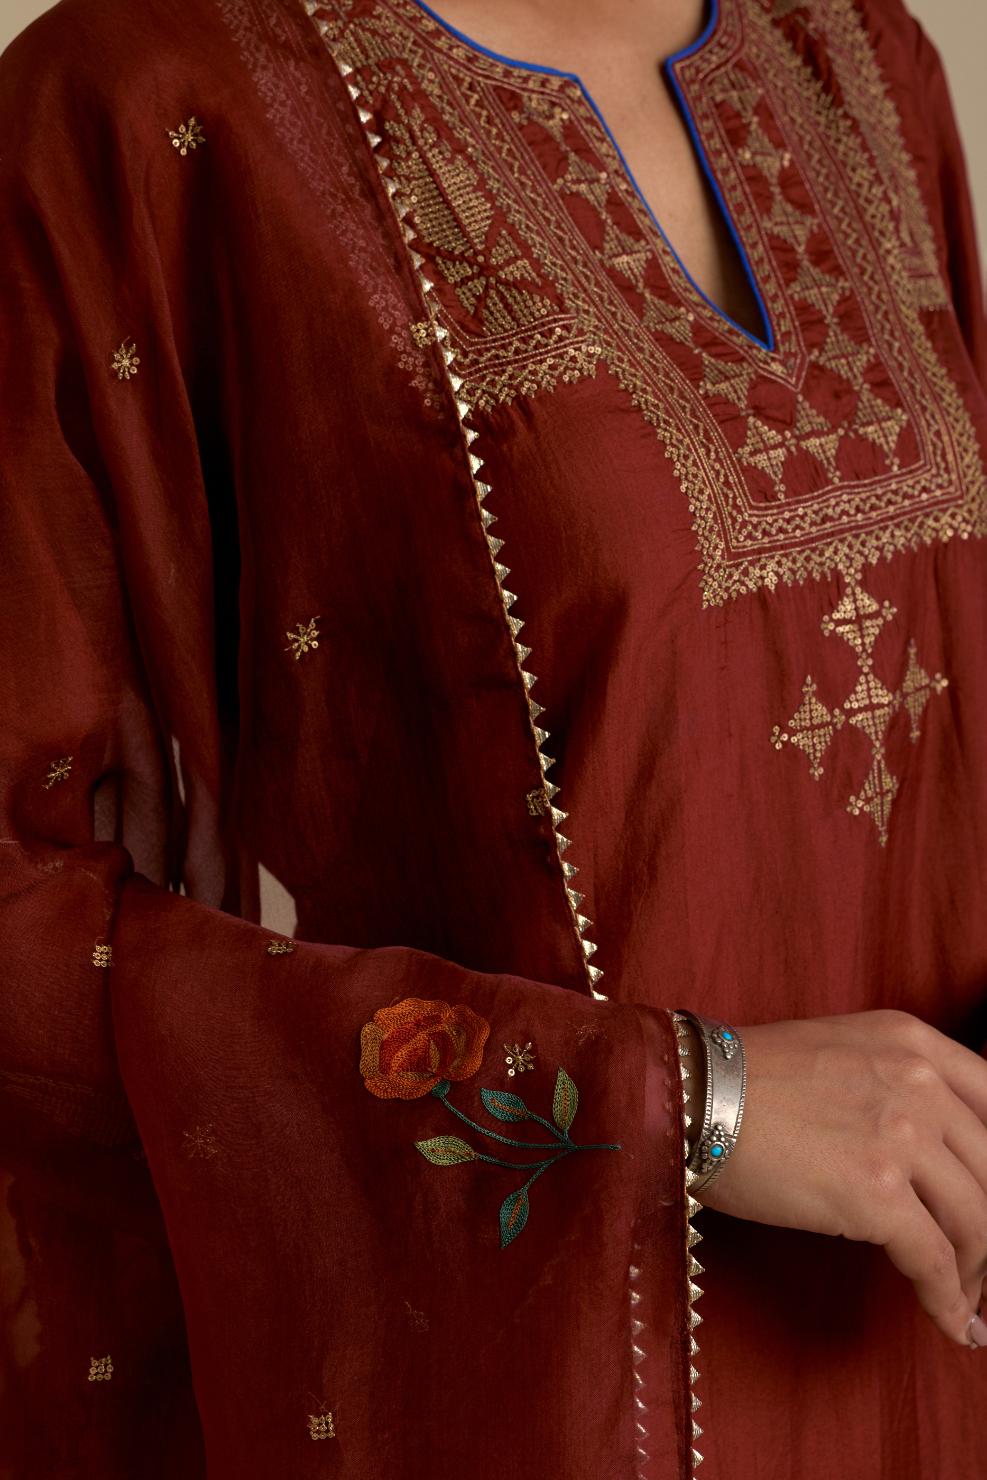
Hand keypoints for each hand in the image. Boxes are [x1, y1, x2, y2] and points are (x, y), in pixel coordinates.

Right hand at [697, 1009, 986, 1347]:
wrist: (690, 1094)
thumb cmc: (746, 1080)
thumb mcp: (840, 1053)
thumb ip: (895, 1084)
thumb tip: (932, 1156)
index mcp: (913, 1043)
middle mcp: (920, 1082)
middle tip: (981, 1268)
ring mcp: (901, 1135)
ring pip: (978, 1222)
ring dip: (975, 1273)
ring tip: (965, 1301)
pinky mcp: (876, 1192)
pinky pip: (935, 1261)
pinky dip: (948, 1301)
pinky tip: (949, 1323)